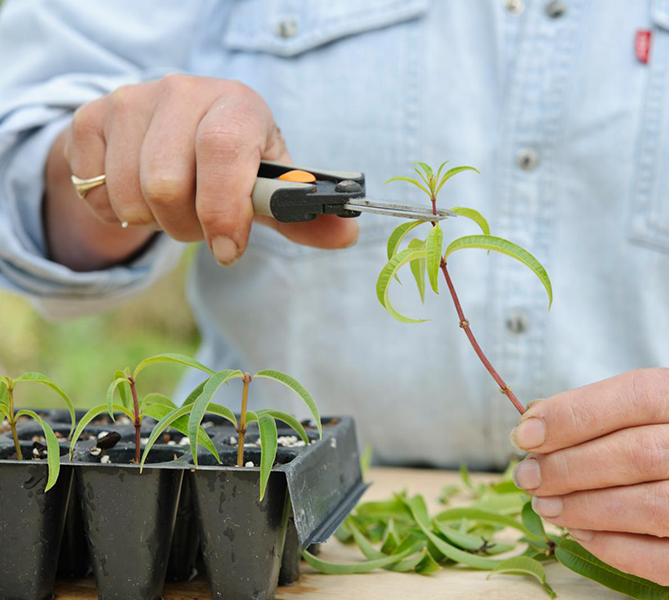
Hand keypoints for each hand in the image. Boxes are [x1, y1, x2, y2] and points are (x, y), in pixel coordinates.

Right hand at [52, 74, 357, 268]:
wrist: (166, 133)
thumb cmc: (230, 165)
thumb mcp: (267, 186)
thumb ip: (303, 216)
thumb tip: (347, 234)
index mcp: (238, 104)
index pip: (223, 148)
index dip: (223, 207)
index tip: (228, 249)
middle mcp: (183, 92)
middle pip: (166, 184)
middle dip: (187, 227)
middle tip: (201, 227)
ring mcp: (132, 99)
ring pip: (129, 194)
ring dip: (154, 222)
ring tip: (173, 208)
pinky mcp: (92, 117)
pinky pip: (95, 192)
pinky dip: (118, 213)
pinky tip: (140, 194)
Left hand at [510, 368, 668, 585]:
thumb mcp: (642, 411)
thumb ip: (590, 415)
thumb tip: (531, 429)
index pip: (642, 396)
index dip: (578, 414)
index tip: (526, 433)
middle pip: (647, 453)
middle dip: (574, 465)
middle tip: (529, 475)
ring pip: (662, 507)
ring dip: (591, 507)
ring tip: (546, 504)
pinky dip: (615, 549)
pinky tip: (579, 533)